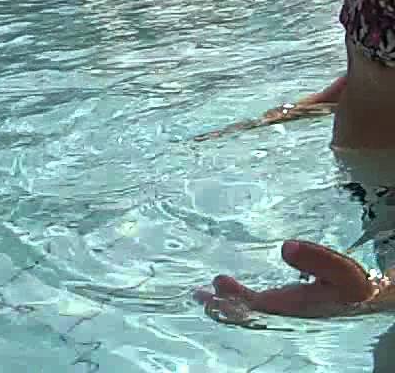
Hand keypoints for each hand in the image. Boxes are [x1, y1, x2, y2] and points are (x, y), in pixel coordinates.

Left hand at [197, 240, 382, 322]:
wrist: (359, 296)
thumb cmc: (350, 283)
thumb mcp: (342, 270)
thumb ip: (317, 259)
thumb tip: (286, 246)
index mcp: (298, 305)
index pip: (264, 306)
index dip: (239, 298)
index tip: (218, 283)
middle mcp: (285, 310)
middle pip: (248, 312)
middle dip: (224, 305)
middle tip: (199, 295)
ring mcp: (280, 308)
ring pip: (246, 309)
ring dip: (224, 302)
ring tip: (199, 293)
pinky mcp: (279, 302)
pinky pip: (252, 303)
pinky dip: (234, 296)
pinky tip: (219, 286)